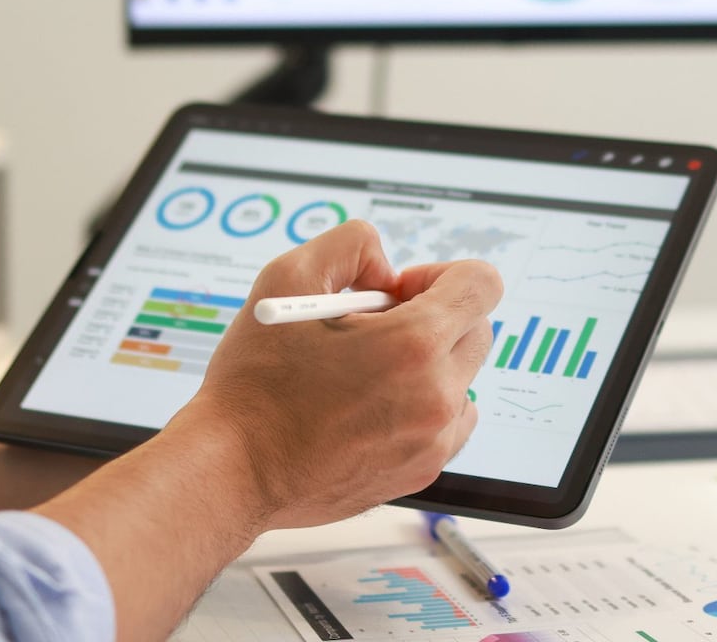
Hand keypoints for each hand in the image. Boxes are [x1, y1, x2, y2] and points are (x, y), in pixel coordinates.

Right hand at [170, 219, 502, 530]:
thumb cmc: (255, 383)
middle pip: (477, 329)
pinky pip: (451, 421)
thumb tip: (386, 269)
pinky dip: (423, 405)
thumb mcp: (287, 277)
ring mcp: (433, 438)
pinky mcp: (422, 470)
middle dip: (434, 317)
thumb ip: (350, 245)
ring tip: (366, 373)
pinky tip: (372, 406)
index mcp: (413, 343)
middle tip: (373, 330)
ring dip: (429, 364)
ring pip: (464, 377)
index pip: (482, 285)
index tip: (401, 292)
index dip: (441, 275)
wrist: (235, 470)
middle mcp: (435, 394)